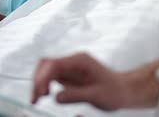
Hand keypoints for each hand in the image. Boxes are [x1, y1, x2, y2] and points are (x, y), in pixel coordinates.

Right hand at [32, 53, 158, 110]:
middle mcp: (72, 61)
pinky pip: (50, 76)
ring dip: (38, 82)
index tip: (41, 93)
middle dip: (38, 80)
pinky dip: (43, 85)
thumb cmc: (114, 91)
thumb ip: (76, 95)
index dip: (43, 78)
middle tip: (35, 98)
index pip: (54, 64)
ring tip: (36, 98)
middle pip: (46, 65)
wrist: (123, 90)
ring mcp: (69, 67)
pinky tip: (43, 95)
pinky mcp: (68, 75)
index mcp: (80, 61)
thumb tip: (56, 96)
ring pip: (45, 69)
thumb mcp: (97, 95)